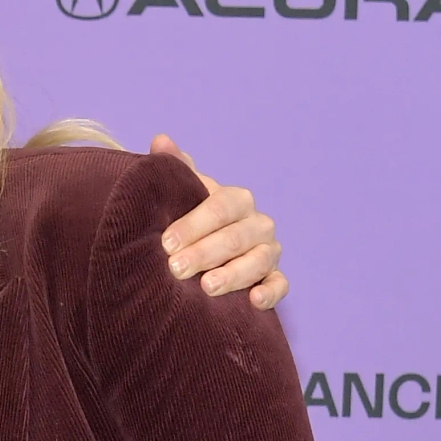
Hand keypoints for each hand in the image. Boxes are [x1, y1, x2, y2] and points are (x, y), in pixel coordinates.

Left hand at [148, 136, 287, 308]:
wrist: (208, 254)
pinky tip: (253, 301)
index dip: (194, 224)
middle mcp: (258, 223)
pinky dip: (270, 293)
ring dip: (233, 274)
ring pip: (258, 261)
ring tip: (206, 287)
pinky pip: (280, 285)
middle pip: (236, 237)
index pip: (220, 207)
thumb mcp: (185, 197)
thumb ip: (175, 170)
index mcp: (237, 200)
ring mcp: (269, 251)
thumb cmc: (194, 223)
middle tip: (175, 268)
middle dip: (205, 253)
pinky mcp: (274, 278)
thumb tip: (160, 139)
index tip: (166, 243)